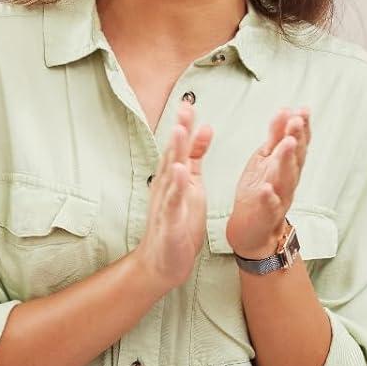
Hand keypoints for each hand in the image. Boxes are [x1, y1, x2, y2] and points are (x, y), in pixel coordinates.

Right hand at [135, 104, 210, 292]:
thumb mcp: (192, 184)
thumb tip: (204, 128)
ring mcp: (167, 204)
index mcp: (175, 178)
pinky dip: (177, 187)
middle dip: (179, 130)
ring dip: (174, 153)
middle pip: (173, 154)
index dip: (185, 125)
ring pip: (171, 175)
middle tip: (184, 106)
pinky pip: (174, 203)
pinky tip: (181, 173)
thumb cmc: (177, 224)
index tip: (189, 102)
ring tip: (179, 131)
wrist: (162, 263)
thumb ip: (196, 157)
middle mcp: (167, 187)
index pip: (180, 147)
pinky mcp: (170, 223)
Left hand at [226, 107, 308, 258]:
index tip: (303, 110)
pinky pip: (270, 205)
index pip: (298, 142)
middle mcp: (288, 179)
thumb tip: (286, 110)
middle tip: (296, 121)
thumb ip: (276, 135)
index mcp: (287, 164)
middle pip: (296, 157)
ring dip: (287, 160)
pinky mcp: (267, 214)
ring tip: (286, 144)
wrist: (253, 229)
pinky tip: (267, 188)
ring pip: (286, 178)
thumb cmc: (261, 190)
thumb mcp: (267, 158)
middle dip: (297, 138)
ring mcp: (279, 196)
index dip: (302, 127)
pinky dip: (269, 197)